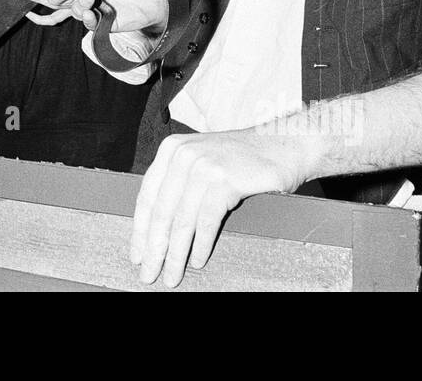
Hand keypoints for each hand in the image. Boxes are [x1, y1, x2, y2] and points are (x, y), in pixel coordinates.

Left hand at [130, 129, 309, 287]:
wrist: (285, 145)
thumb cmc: (243, 160)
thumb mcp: (203, 160)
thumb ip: (179, 182)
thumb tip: (156, 227)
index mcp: (171, 150)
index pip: (147, 196)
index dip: (140, 230)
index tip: (136, 254)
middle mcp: (183, 155)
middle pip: (161, 211)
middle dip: (154, 248)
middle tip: (148, 274)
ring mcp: (204, 165)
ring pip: (182, 220)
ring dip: (175, 254)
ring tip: (171, 276)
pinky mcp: (224, 179)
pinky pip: (206, 221)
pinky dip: (201, 245)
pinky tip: (198, 261)